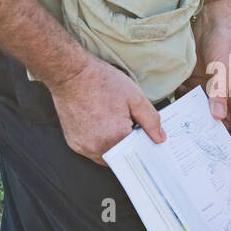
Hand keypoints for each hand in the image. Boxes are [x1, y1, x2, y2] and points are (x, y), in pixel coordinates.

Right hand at [46, 54, 164, 161]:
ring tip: (112, 122)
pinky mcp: (74, 143)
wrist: (71, 73)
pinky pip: (92, 151)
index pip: (138, 153)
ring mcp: (83, 147)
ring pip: (107, 157)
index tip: (146, 136)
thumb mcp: (135, 97)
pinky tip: (100, 124)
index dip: (144, 144)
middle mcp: (97, 147)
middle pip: (123, 157)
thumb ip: (150, 121)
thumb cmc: (101, 82)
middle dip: (129, 145)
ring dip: (114, 146)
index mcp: (116, 137)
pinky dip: (100, 143)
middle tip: (128, 123)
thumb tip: (159, 138)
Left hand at [179, 2, 230, 147]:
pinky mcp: (194, 81)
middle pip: (222, 121)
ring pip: (203, 113)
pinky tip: (172, 120)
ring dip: (196, 125)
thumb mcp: (225, 68)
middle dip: (214, 137)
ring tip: (185, 143)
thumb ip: (220, 92)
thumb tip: (217, 117)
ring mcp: (209, 88)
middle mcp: (226, 94)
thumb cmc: (226, 41)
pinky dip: (182, 109)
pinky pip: (188, 100)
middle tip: (203, 155)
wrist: (210, 18)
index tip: (230, 155)